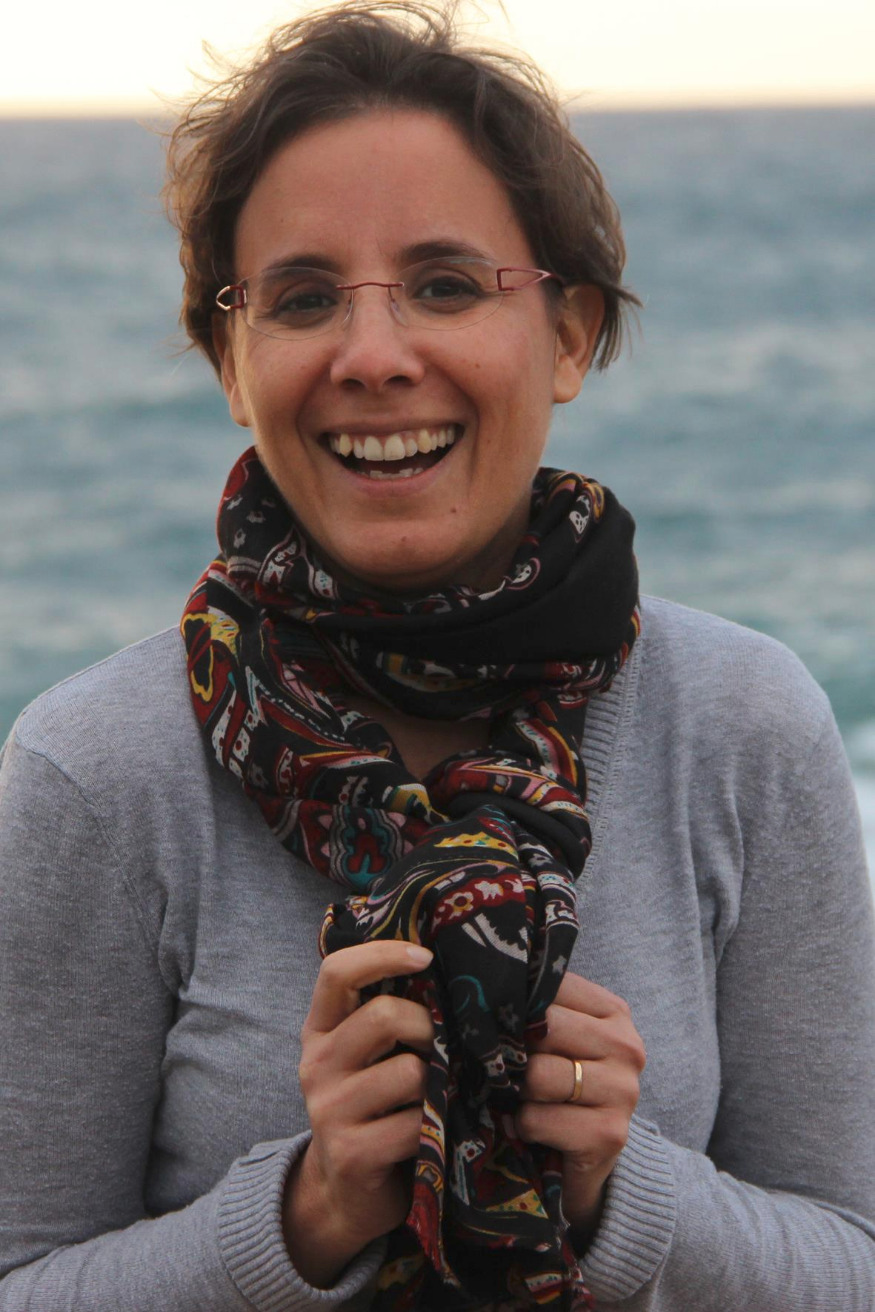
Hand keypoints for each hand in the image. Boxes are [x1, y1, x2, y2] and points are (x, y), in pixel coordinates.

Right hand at [282, 941, 433, 1287]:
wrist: (346, 1193)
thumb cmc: (375, 1107)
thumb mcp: (369, 1056)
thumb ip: (387, 1015)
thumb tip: (439, 966)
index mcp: (320, 1030)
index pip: (336, 971)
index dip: (382, 954)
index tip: (425, 956)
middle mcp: (317, 1063)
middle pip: (384, 1016)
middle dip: (428, 1027)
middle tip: (440, 1048)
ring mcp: (329, 1110)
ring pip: (409, 1071)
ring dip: (436, 1084)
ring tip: (434, 1096)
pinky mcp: (350, 1152)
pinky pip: (415, 1122)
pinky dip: (435, 1126)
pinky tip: (430, 1134)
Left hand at [516, 973, 645, 1238]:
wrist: (587, 1160)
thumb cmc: (560, 1088)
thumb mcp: (554, 1041)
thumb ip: (534, 1009)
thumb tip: (480, 982)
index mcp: (614, 1013)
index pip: (551, 988)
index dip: (514, 1005)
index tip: (493, 1021)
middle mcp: (627, 1047)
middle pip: (545, 1028)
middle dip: (514, 1050)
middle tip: (505, 1067)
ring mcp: (623, 1091)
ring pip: (538, 1074)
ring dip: (516, 1091)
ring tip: (520, 1099)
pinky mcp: (610, 1134)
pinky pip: (537, 1118)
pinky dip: (522, 1125)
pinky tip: (530, 1128)